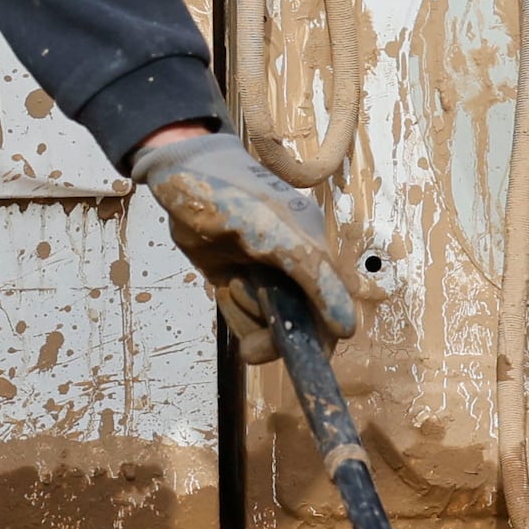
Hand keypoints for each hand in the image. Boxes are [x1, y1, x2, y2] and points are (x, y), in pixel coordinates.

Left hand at [130, 125, 360, 343]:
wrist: (181, 173)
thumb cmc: (229, 194)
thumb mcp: (272, 230)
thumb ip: (311, 273)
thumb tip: (347, 330)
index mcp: (313, 249)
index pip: (333, 308)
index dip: (320, 337)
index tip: (299, 354)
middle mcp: (294, 266)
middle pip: (300, 323)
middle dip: (274, 334)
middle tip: (251, 347)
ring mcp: (264, 276)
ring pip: (268, 323)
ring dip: (248, 315)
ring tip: (232, 283)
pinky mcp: (238, 281)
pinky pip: (243, 316)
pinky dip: (233, 311)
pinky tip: (223, 285)